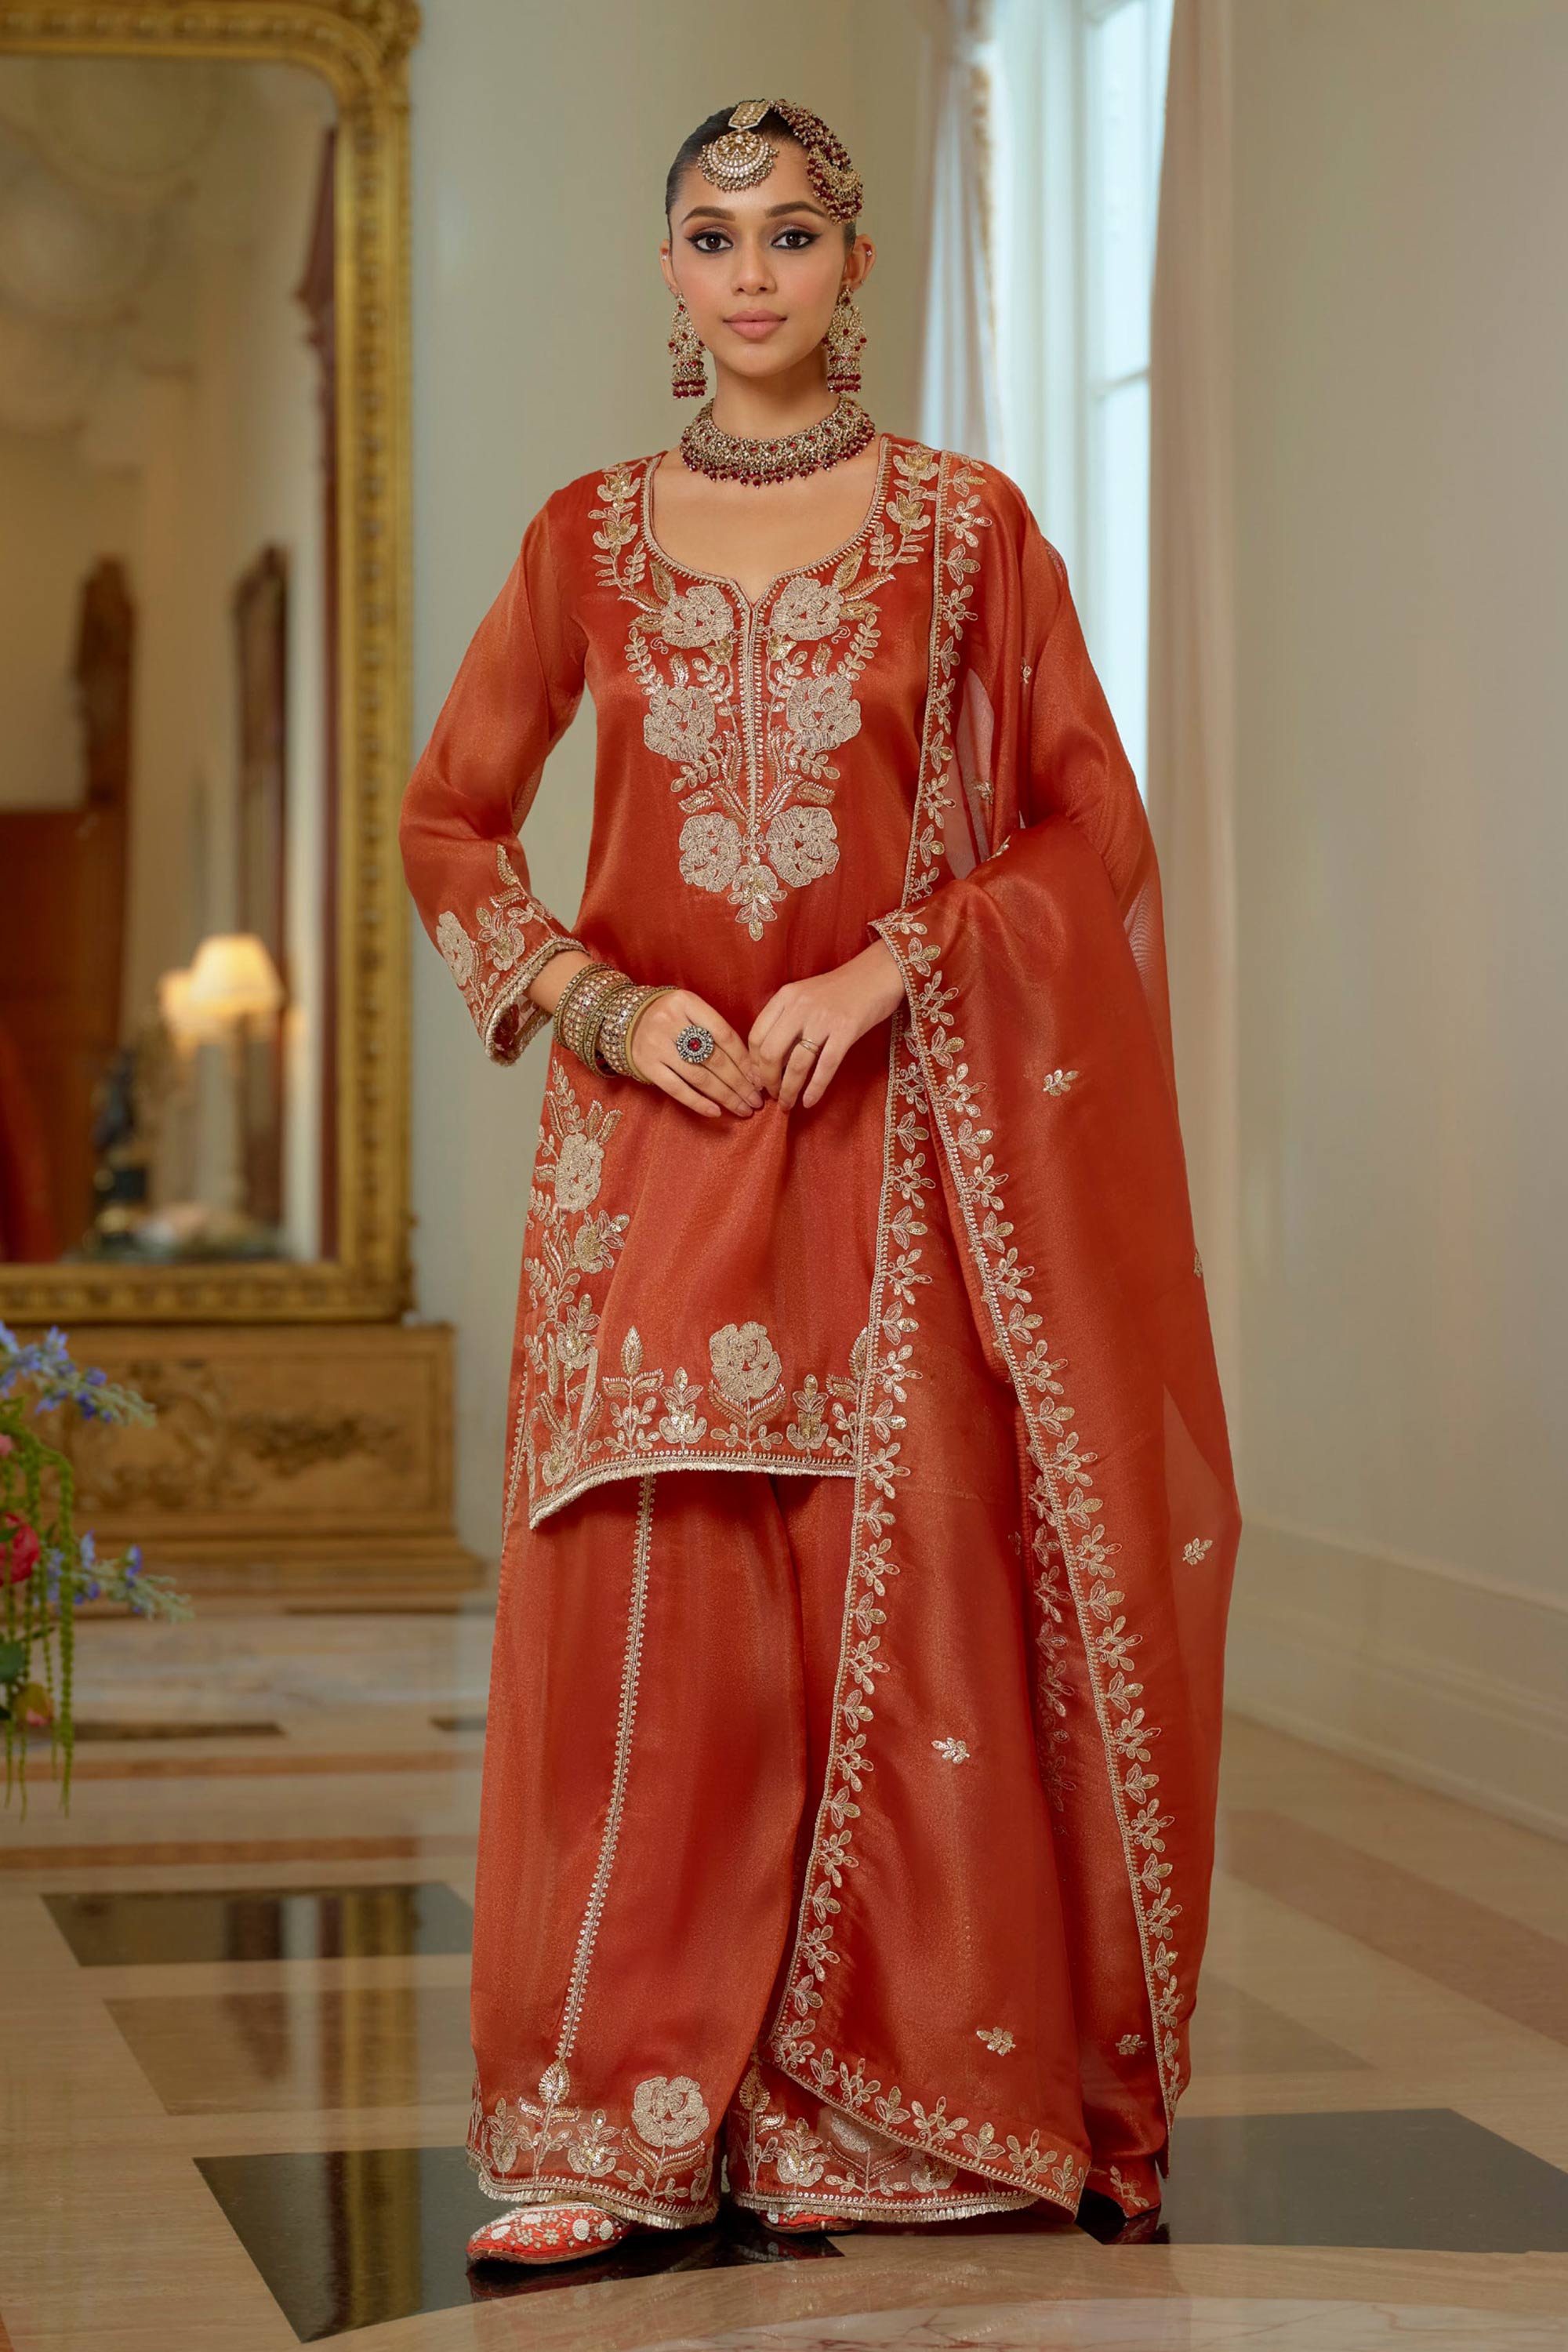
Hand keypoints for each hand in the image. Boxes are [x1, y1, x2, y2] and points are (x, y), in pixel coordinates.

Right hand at [627, 989, 767, 1118]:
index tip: (759, 1078)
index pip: (724, 1035)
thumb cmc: (670, 1018)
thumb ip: (714, 1030)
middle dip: (740, 1083)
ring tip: (743, 1109)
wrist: (625, 1020)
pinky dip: (698, 1102)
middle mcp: (670, 1022)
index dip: (745, 1060)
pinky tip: (716, 1112)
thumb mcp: (690, 1010)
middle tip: (756, 1100)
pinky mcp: (646, 1065)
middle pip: (714, 1059)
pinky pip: (677, 1089)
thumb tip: (750, 1067)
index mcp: (687, 1003)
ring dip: (725, 1096)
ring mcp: (656, 1045)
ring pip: (699, 1076)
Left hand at [748, 940, 904, 1109]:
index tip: (759, 1079)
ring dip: (789, 1090)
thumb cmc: (841, 988)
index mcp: (786, 997)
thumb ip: (787, 1019)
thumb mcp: (805, 996)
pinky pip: (826, 1066)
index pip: (756, 1036)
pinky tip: (809, 1101)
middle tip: (773, 1095)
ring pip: (797, 1064)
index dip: (754, 1064)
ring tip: (788, 1104)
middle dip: (768, 1081)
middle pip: (770, 1053)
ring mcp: (823, 1019)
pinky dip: (815, 1088)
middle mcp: (800, 1007)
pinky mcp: (846, 1030)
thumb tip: (771, 1060)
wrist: (877, 974)